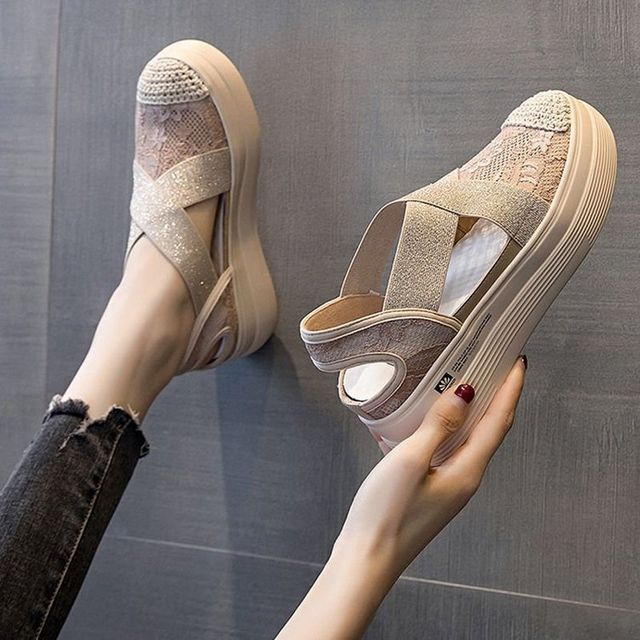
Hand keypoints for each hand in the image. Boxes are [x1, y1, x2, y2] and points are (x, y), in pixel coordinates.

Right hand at [277, 357, 525, 639]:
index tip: (518, 361)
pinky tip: (420, 419)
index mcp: (467, 471)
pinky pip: (444, 450)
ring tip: (463, 383)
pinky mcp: (430, 489)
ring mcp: (447, 486)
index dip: (511, 389)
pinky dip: (441, 429)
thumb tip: (466, 392)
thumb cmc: (386, 514)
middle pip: (489, 430)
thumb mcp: (410, 461)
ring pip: (466, 439)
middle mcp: (464, 479)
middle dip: (497, 396)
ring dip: (470, 411)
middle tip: (495, 364)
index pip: (500, 422)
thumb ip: (438, 426)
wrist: (367, 560)